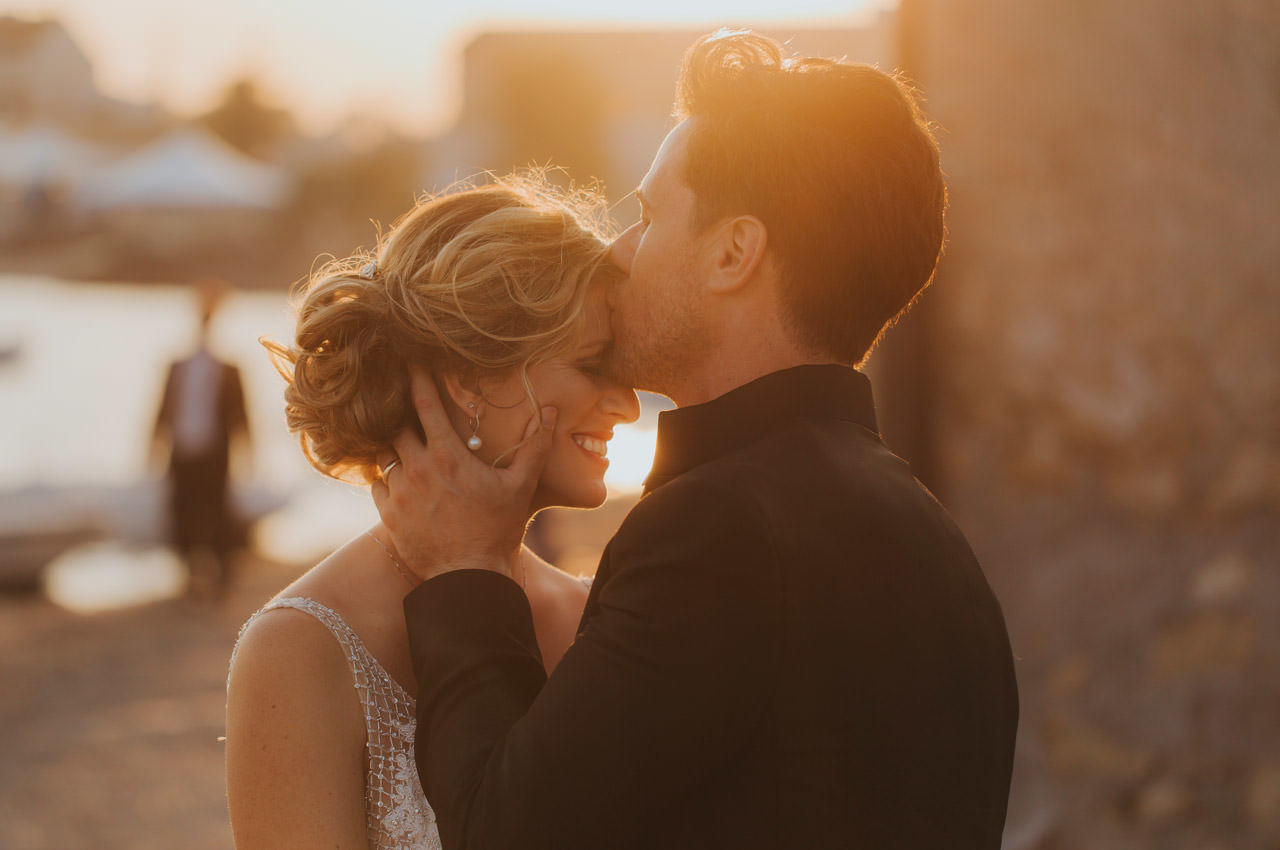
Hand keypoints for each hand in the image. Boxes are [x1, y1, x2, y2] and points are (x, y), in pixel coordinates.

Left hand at [371, 367, 556, 584]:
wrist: (470, 577)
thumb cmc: (498, 530)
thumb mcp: (520, 486)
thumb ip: (534, 445)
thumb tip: (549, 409)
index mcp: (448, 456)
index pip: (424, 403)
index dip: (416, 377)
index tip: (409, 361)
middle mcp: (417, 469)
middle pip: (395, 425)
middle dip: (402, 416)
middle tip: (408, 411)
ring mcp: (398, 494)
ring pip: (385, 455)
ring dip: (396, 450)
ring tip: (410, 452)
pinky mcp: (387, 516)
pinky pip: (378, 484)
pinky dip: (388, 479)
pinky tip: (403, 483)